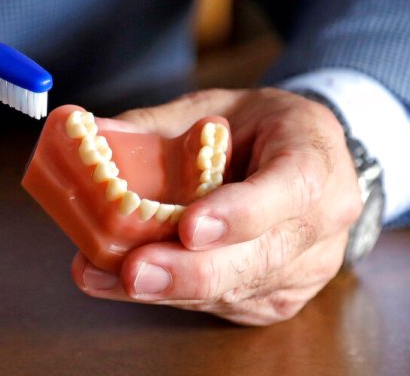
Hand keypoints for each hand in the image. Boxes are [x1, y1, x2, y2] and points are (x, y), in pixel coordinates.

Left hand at [70, 88, 361, 324]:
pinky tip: (126, 284)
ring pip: (235, 289)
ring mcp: (304, 270)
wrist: (305, 159)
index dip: (239, 213)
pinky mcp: (277, 297)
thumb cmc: (258, 127)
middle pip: (258, 258)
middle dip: (190, 270)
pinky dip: (173, 295)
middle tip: (133, 270)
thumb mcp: (215, 105)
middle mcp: (320, 225)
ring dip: (168, 288)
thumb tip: (89, 136)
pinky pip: (224, 304)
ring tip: (107, 277)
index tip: (190, 227)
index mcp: (315, 159)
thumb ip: (158, 124)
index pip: (290, 189)